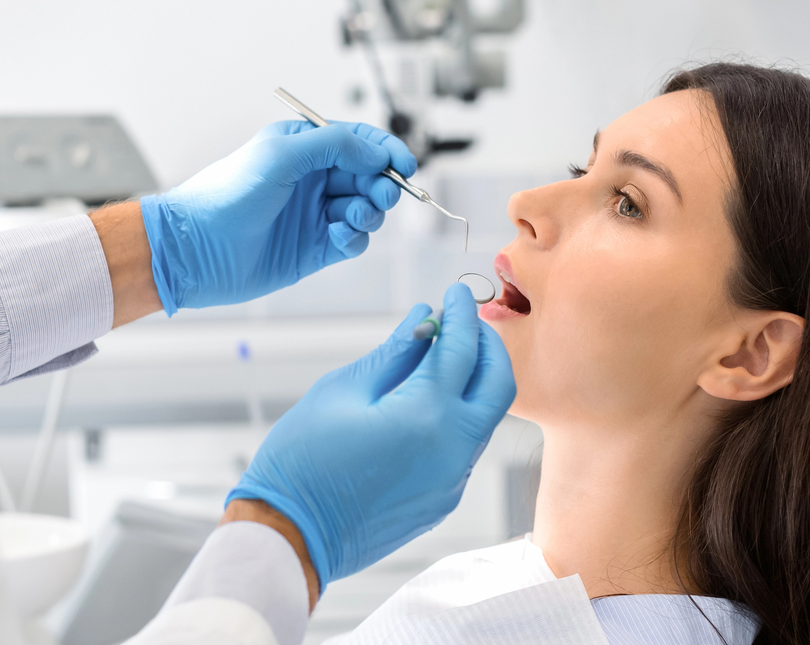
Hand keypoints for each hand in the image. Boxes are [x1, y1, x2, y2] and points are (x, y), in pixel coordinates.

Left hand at [141, 121, 415, 314]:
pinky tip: (340, 237)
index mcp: (303, 147)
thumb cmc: (226, 195)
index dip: (386, 151)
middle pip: (369, 177)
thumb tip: (376, 154)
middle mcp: (313, 179)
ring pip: (366, 210)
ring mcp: (315, 215)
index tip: (405, 165)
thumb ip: (335, 145)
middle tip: (384, 195)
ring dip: (370, 212)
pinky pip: (354, 240)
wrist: (196, 250)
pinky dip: (355, 238)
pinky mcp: (316, 249)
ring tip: (354, 217)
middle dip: (383, 185)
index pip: (358, 141)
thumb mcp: (282, 154)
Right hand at [226, 283, 516, 588]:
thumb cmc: (303, 460)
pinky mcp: (445, 498)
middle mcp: (453, 450)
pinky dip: (458, 414)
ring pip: (486, 416)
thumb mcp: (342, 391)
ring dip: (474, 381)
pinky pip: (467, 446)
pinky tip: (428, 402)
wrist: (290, 538)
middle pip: (498, 383)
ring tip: (441, 359)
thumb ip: (395, 353)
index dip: (462, 313)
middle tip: (463, 324)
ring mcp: (454, 479)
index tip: (455, 293)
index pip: (462, 348)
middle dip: (488, 345)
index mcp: (426, 417)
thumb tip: (424, 318)